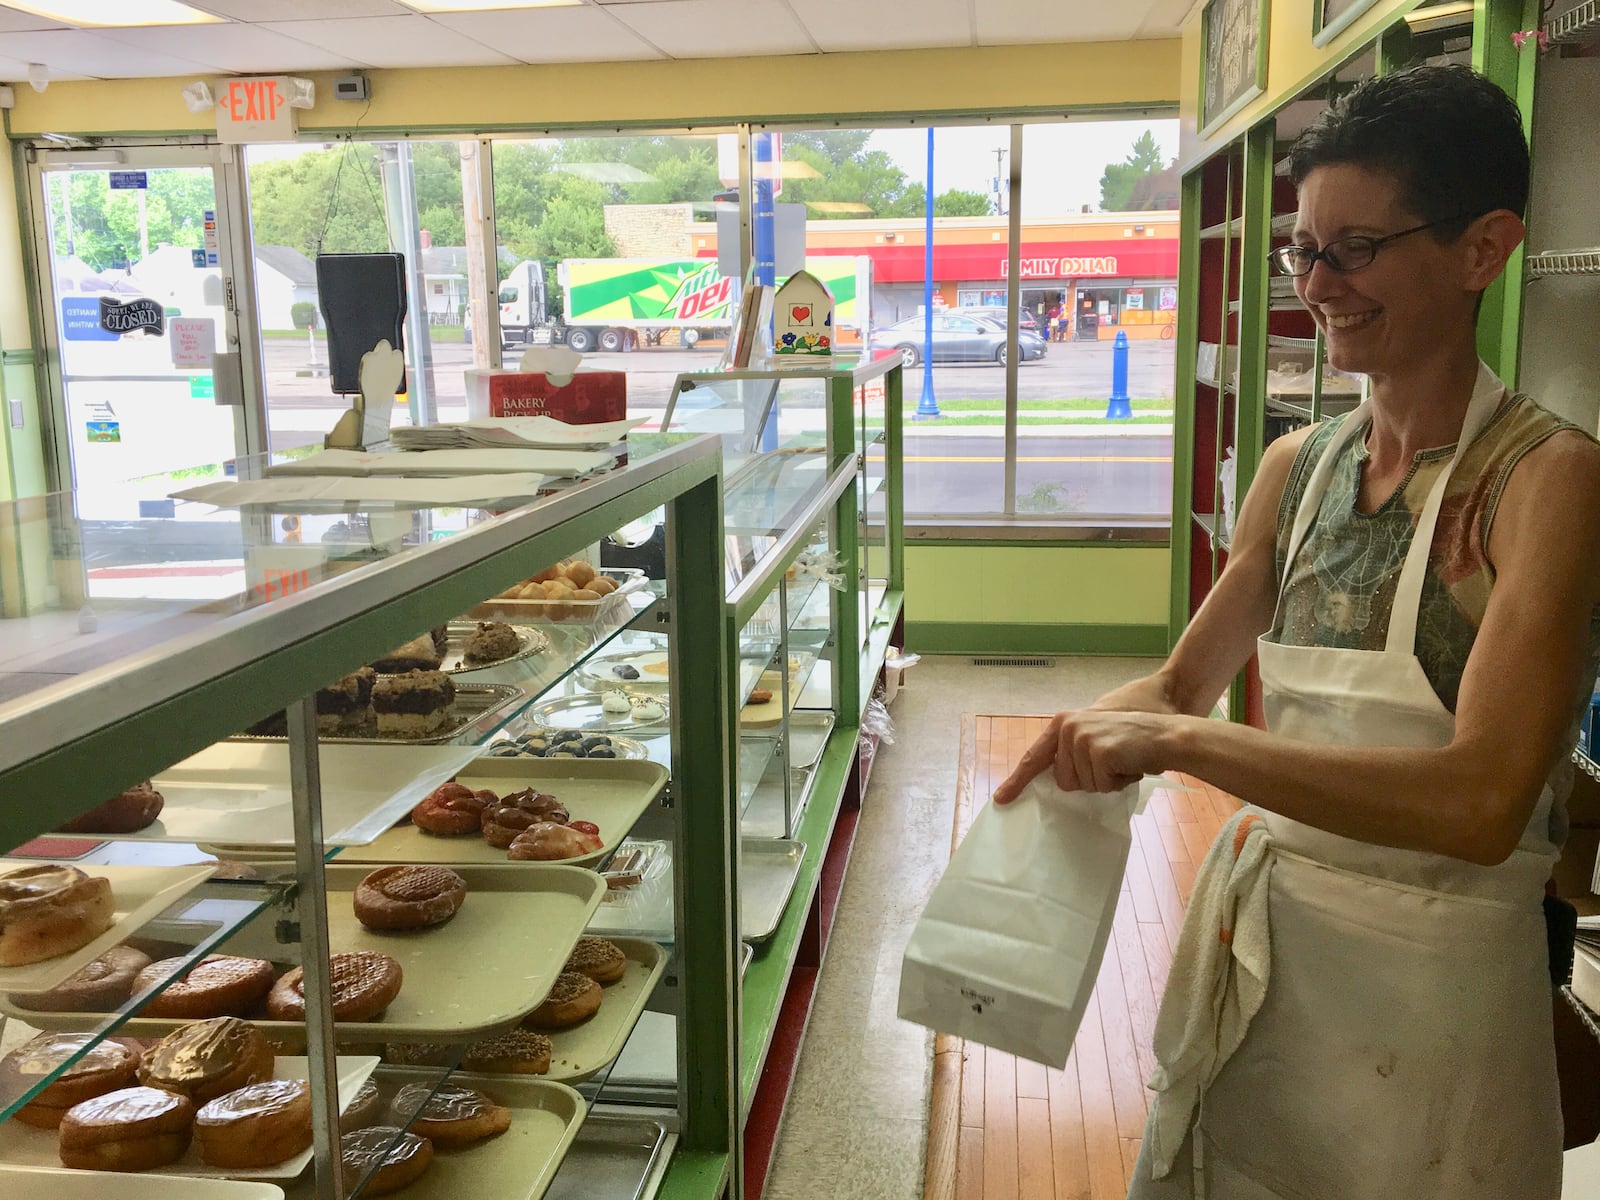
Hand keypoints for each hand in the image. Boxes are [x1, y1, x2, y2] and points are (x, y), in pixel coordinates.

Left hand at [993, 710, 1179, 803]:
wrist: (1167, 734)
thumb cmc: (1133, 743)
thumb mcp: (1094, 741)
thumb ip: (1071, 755)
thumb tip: (1055, 781)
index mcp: (1063, 723)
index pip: (1035, 757)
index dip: (1018, 781)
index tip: (1002, 799)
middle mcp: (1067, 727)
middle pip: (1063, 781)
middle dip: (1089, 780)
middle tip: (1111, 763)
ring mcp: (1081, 738)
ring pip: (1083, 785)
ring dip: (1106, 781)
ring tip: (1122, 761)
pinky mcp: (1098, 751)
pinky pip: (1101, 785)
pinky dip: (1118, 781)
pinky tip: (1129, 764)